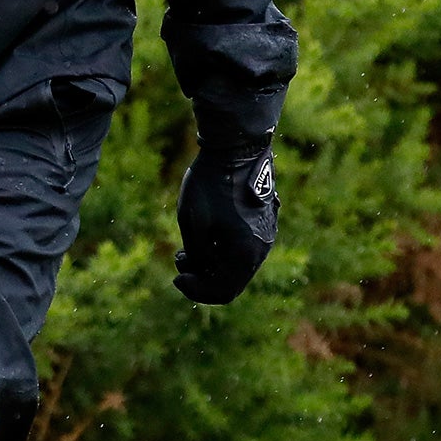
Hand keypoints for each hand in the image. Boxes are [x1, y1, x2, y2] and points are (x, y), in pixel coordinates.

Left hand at [174, 141, 277, 303]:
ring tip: (186, 248)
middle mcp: (261, 250)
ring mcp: (265, 236)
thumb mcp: (193, 222)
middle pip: (230, 281)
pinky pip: (241, 248)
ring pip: (236, 265)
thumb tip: (198, 271)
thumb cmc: (212, 183)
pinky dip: (222, 249)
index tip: (175, 277)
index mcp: (245, 255)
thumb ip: (196, 254)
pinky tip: (204, 234)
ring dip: (210, 263)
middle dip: (202, 276)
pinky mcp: (263, 223)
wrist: (237, 148)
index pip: (222, 291)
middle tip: (178, 258)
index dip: (196, 291)